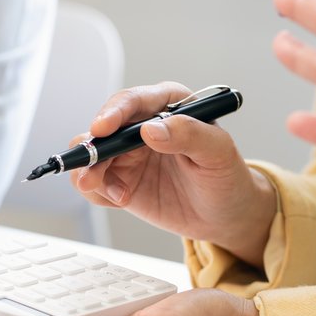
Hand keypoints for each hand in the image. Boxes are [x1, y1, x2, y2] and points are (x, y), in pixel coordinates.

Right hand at [69, 82, 279, 267]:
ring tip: (108, 191)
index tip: (102, 129)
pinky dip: (98, 193)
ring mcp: (128, 154)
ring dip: (90, 173)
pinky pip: (94, 184)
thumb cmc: (226, 177)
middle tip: (92, 172)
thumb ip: (189, 135)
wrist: (225, 214)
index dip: (114, 112)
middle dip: (92, 150)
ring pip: (91, 156)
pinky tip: (121, 200)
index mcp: (168, 106)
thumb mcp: (219, 153)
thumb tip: (152, 129)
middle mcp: (142, 126)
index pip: (133, 101)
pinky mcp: (120, 180)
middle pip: (103, 129)